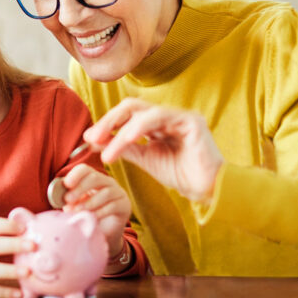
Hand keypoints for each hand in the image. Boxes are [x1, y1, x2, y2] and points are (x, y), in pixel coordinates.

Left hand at [61, 164, 131, 257]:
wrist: (104, 234)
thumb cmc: (88, 217)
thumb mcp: (76, 206)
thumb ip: (69, 199)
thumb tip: (58, 196)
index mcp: (94, 178)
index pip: (85, 169)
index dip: (75, 175)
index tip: (66, 185)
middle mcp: (108, 182)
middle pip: (95, 177)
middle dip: (79, 188)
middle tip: (67, 200)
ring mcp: (118, 193)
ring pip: (105, 193)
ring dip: (88, 203)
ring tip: (77, 212)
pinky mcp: (125, 205)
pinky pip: (112, 206)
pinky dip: (99, 212)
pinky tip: (91, 218)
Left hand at [83, 98, 223, 201]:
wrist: (208, 190)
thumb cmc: (181, 174)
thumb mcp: (146, 159)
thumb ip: (124, 148)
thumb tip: (96, 140)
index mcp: (157, 122)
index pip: (126, 114)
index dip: (107, 123)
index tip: (89, 139)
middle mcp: (168, 115)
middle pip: (130, 106)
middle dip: (108, 121)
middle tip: (92, 137)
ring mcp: (179, 115)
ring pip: (141, 112)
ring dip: (119, 130)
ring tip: (107, 152)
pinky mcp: (190, 120)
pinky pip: (158, 117)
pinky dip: (139, 127)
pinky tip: (126, 140)